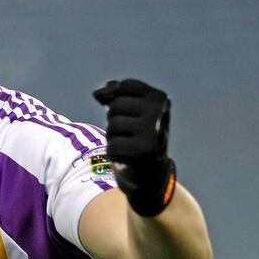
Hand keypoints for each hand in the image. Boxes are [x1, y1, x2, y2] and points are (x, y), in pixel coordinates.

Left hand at [92, 79, 176, 216]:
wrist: (151, 172)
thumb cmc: (136, 134)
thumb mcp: (130, 110)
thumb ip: (114, 94)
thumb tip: (97, 93)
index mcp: (160, 98)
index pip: (125, 86)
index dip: (116, 98)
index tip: (127, 113)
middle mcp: (160, 113)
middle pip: (116, 106)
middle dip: (115, 120)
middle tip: (130, 133)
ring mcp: (153, 132)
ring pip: (112, 125)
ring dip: (114, 136)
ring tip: (129, 143)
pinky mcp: (143, 151)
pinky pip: (112, 146)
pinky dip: (114, 153)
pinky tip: (128, 156)